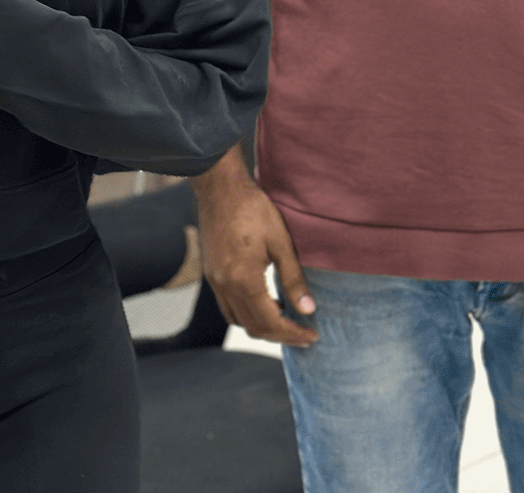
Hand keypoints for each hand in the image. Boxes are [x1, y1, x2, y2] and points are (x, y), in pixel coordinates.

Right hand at [195, 172, 318, 347]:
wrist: (220, 187)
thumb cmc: (252, 209)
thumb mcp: (280, 241)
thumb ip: (293, 278)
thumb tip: (308, 309)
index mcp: (244, 280)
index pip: (271, 322)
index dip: (293, 334)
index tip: (312, 336)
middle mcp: (225, 286)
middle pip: (253, 327)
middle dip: (280, 335)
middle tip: (304, 334)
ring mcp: (215, 281)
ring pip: (238, 320)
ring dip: (262, 326)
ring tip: (286, 319)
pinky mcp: (211, 274)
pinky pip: (228, 306)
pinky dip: (247, 312)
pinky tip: (264, 301)